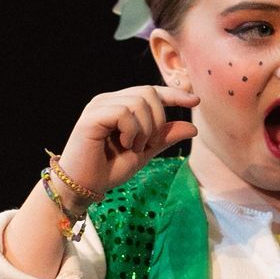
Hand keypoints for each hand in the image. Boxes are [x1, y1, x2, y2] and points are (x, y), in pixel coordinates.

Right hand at [55, 84, 198, 199]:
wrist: (84, 186)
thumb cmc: (108, 169)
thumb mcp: (144, 152)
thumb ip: (164, 138)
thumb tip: (193, 127)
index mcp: (118, 105)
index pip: (150, 91)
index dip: (173, 94)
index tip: (195, 101)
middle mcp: (107, 101)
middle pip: (148, 92)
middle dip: (157, 120)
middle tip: (146, 145)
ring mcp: (97, 107)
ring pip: (138, 102)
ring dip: (145, 129)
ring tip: (133, 147)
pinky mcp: (91, 117)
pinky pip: (124, 113)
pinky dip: (132, 131)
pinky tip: (124, 144)